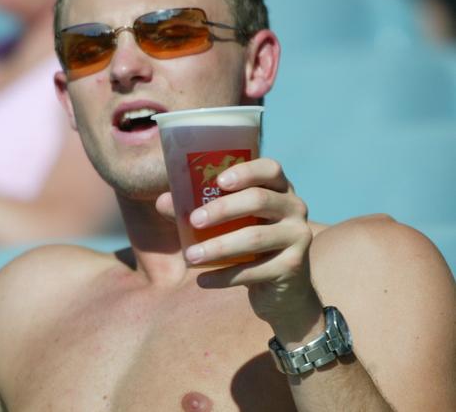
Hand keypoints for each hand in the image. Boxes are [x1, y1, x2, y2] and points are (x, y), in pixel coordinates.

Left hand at [156, 158, 322, 339]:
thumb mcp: (229, 225)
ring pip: (255, 237)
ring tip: (189, 256)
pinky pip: (253, 270)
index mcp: (280, 189)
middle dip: (222, 209)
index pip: (270, 169)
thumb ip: (199, 209)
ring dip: (218, 247)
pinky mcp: (293, 267)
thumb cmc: (249, 247)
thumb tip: (162, 201)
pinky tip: (202, 280)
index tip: (218, 182)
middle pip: (259, 199)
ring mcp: (298, 237)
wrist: (284, 292)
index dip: (245, 171)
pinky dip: (223, 276)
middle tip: (193, 220)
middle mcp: (295, 208)